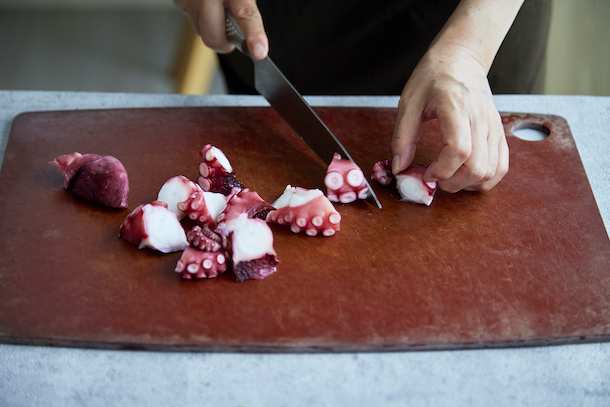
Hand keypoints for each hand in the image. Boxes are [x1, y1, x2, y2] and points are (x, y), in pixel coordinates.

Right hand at [173, 0, 268, 59]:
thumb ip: (246, 15)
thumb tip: (252, 43)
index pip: (245, 14)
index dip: (254, 34)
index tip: (259, 52)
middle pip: (213, 37)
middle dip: (223, 44)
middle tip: (231, 38)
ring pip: (201, 32)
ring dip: (212, 29)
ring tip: (216, 12)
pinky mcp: (179, 1)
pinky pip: (192, 22)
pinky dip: (201, 20)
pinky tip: (205, 7)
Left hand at [391, 44, 508, 192]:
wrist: (461, 58)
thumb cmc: (433, 77)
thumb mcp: (408, 103)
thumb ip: (402, 137)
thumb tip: (400, 168)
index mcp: (456, 106)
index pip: (459, 150)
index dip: (442, 171)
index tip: (426, 174)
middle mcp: (480, 117)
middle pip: (478, 166)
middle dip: (453, 183)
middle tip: (435, 179)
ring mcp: (493, 126)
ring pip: (492, 170)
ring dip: (468, 184)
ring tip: (449, 178)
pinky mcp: (499, 132)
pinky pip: (502, 165)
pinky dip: (486, 179)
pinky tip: (467, 177)